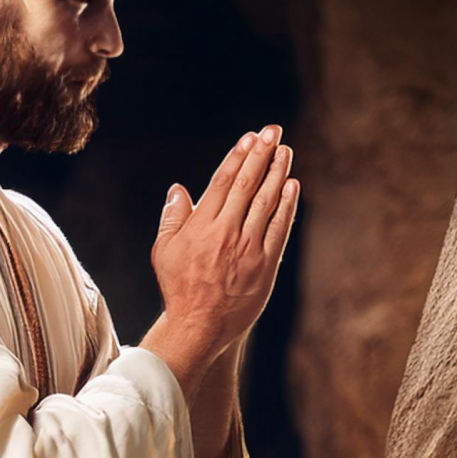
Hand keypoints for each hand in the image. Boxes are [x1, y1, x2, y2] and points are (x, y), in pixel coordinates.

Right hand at [153, 125, 299, 361]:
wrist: (199, 325)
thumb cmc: (179, 286)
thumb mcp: (164, 250)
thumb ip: (173, 218)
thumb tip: (179, 189)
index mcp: (201, 225)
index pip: (223, 182)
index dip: (238, 157)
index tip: (250, 137)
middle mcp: (226, 233)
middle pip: (247, 185)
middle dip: (261, 155)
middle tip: (273, 132)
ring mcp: (248, 249)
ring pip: (266, 203)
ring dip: (277, 174)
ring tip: (285, 151)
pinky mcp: (266, 265)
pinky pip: (279, 229)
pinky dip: (287, 206)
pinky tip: (292, 186)